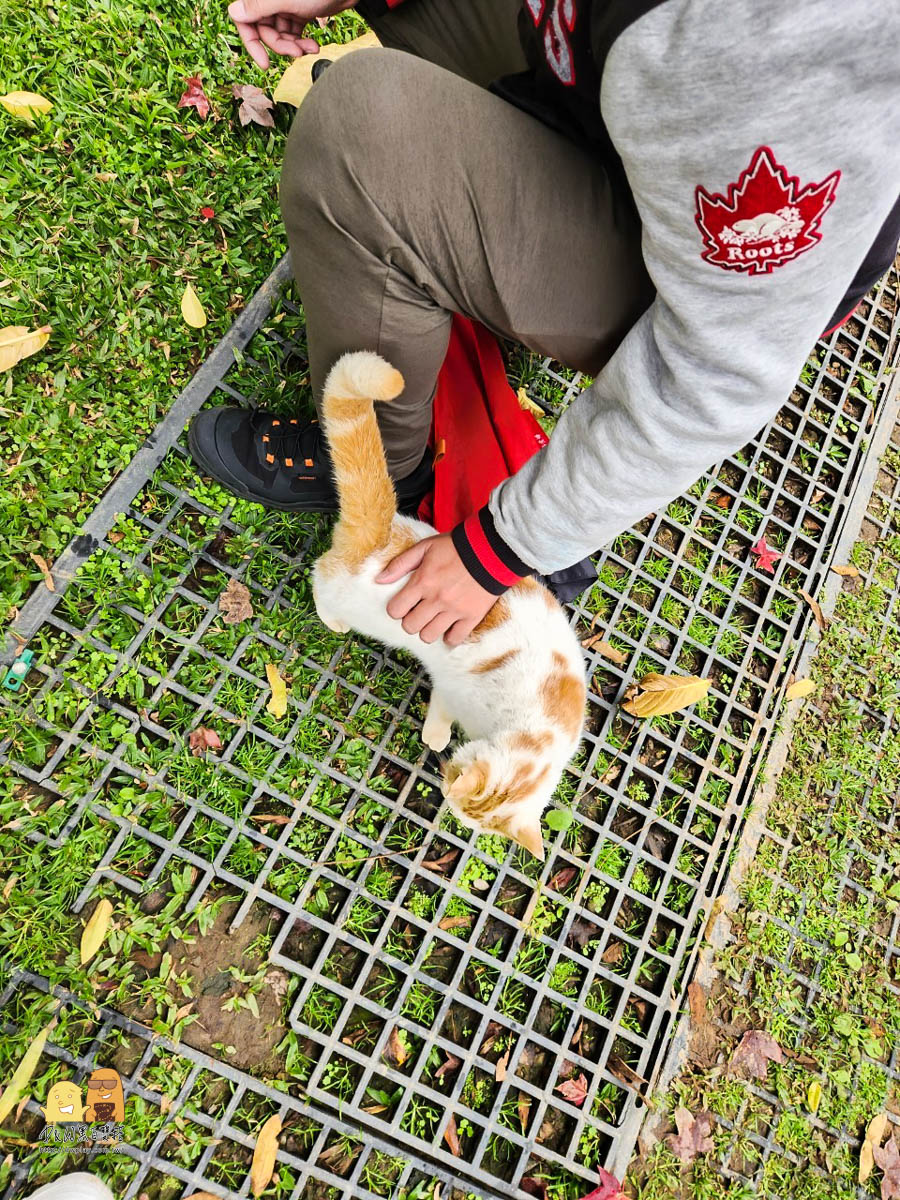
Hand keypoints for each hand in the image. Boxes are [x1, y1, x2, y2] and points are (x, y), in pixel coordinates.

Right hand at [227, 0, 354, 69]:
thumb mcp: (286, 0)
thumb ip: (259, 6)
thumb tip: (233, 11)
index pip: (245, 20)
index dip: (252, 42)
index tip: (264, 63)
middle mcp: (270, 0)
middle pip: (265, 31)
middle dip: (281, 46)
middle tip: (297, 53)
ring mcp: (284, 6)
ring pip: (280, 35)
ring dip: (294, 46)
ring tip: (311, 48)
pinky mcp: (298, 12)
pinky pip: (293, 33)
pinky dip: (302, 42)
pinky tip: (313, 45)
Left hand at [376, 533, 497, 646]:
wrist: (492, 549)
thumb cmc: (457, 546)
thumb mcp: (425, 547)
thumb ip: (400, 564)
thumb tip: (379, 580)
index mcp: (423, 581)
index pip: (395, 610)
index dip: (396, 608)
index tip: (403, 604)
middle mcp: (437, 599)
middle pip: (410, 626)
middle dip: (410, 620)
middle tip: (418, 611)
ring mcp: (455, 610)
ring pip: (429, 636)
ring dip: (427, 630)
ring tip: (433, 619)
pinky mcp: (472, 616)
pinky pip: (454, 639)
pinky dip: (449, 636)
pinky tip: (449, 627)